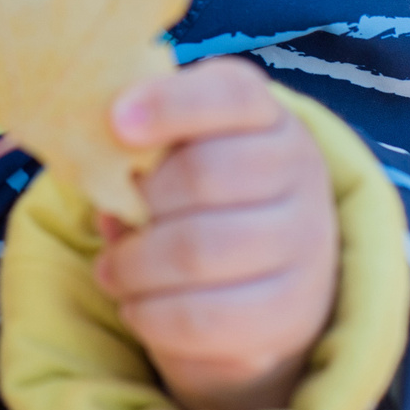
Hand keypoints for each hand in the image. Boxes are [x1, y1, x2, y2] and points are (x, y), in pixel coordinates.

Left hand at [95, 58, 337, 409]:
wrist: (268, 279)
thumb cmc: (200, 199)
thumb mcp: (178, 157)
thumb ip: (142, 150)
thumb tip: (103, 176)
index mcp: (267, 117)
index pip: (232, 93)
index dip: (171, 103)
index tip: (116, 121)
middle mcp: (300, 171)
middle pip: (204, 174)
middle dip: (139, 202)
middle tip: (110, 220)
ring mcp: (306, 242)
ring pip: (198, 250)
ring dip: (136, 265)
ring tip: (114, 271)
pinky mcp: (291, 310)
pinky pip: (203, 316)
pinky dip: (151, 313)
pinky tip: (137, 306)